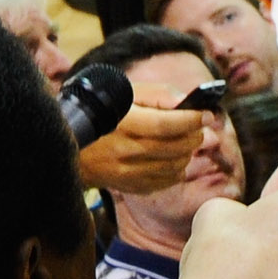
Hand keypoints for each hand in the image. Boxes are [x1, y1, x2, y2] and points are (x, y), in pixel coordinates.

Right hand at [78, 104, 205, 195]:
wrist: (71, 143)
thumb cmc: (103, 110)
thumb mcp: (125, 92)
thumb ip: (158, 94)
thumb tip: (186, 102)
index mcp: (123, 123)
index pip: (166, 125)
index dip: (191, 120)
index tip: (206, 114)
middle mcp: (124, 151)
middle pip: (174, 148)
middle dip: (194, 136)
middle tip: (199, 126)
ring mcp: (126, 172)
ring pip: (173, 167)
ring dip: (187, 153)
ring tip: (186, 140)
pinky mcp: (128, 186)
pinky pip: (164, 182)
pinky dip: (176, 170)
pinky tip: (173, 157)